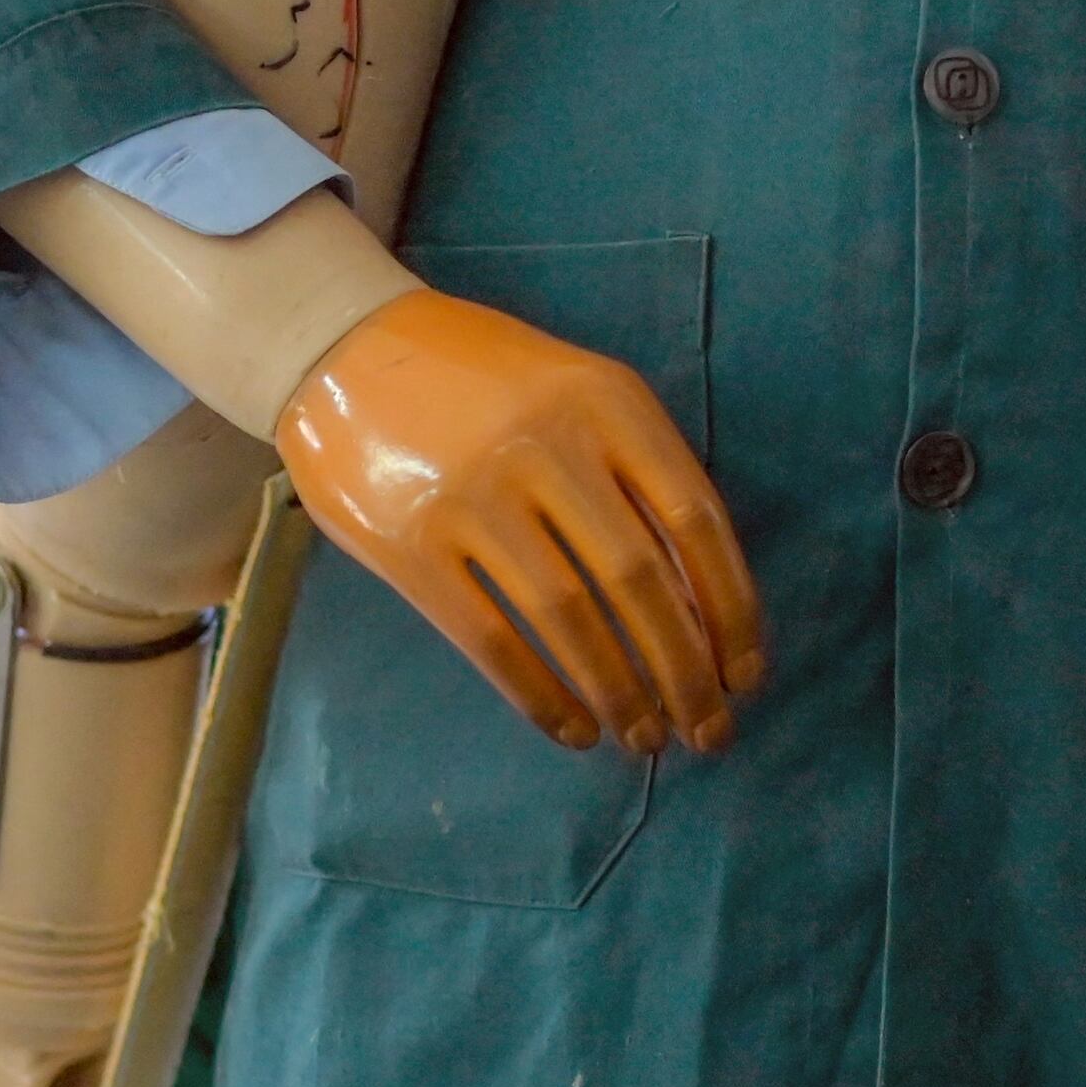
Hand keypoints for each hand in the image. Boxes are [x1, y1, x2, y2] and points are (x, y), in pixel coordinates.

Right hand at [273, 290, 768, 756]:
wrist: (341, 347)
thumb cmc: (480, 380)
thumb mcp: (574, 391)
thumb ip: (633, 472)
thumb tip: (698, 602)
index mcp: (607, 401)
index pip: (695, 520)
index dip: (730, 608)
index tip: (745, 672)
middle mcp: (547, 445)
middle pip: (640, 581)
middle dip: (684, 671)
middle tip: (708, 731)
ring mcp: (475, 495)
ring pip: (570, 620)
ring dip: (620, 694)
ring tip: (645, 739)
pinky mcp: (411, 543)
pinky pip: (492, 639)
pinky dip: (542, 696)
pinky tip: (573, 729)